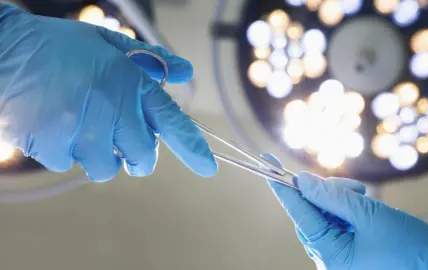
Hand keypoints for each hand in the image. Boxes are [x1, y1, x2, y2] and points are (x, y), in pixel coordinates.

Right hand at [0, 5, 216, 180]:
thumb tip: (183, 73)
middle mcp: (111, 110)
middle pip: (143, 158)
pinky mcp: (53, 147)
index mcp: (129, 83)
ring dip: (102, 154)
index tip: (209, 167)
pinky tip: (56, 125)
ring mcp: (82, 131)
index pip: (172, 122)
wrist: (3, 51)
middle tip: (124, 140)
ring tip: (82, 124)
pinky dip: (68, 151)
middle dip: (139, 156)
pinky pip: (72, 164)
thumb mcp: (108, 43)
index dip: (193, 148)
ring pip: (107, 167)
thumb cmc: (59, 46)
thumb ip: (150, 60)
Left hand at [262, 154, 427, 269]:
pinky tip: (363, 203)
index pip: (300, 214)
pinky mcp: (348, 248)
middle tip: (351, 188)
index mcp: (331, 256)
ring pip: (324, 213)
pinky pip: (336, 220)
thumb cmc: (411, 249)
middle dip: (326, 193)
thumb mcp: (370, 216)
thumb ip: (333, 197)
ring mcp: (338, 254)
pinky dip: (346, 207)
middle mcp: (329, 258)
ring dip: (340, 198)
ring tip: (365, 197)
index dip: (283, 188)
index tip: (267, 165)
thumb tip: (303, 180)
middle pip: (311, 212)